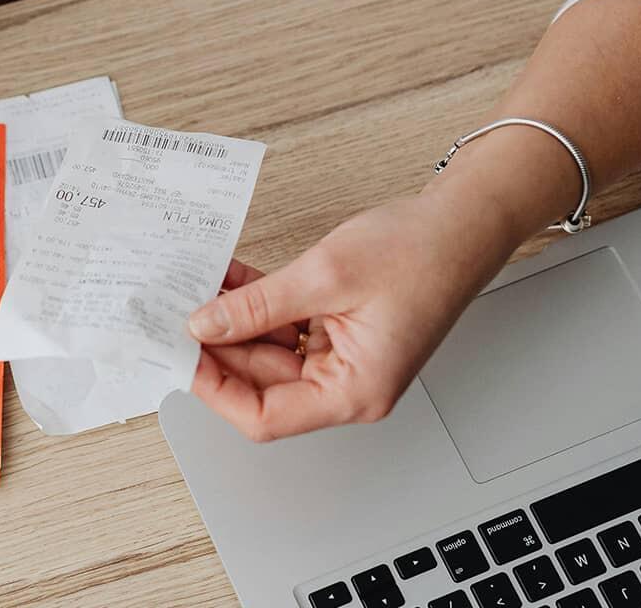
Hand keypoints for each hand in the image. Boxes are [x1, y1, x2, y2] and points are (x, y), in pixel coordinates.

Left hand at [187, 192, 518, 441]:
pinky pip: (286, 327)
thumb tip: (204, 327)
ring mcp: (345, 358)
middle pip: (262, 385)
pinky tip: (228, 280)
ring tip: (196, 288)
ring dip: (233, 320)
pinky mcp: (342, 331)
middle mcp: (350, 384)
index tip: (182, 356)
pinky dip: (258, 305)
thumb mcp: (324, 276)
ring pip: (269, 352)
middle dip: (217, 348)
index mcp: (355, 392)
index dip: (216, 391)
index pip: (265, 418)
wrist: (466, 221)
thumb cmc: (422, 252)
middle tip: (174, 314)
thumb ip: (258, 306)